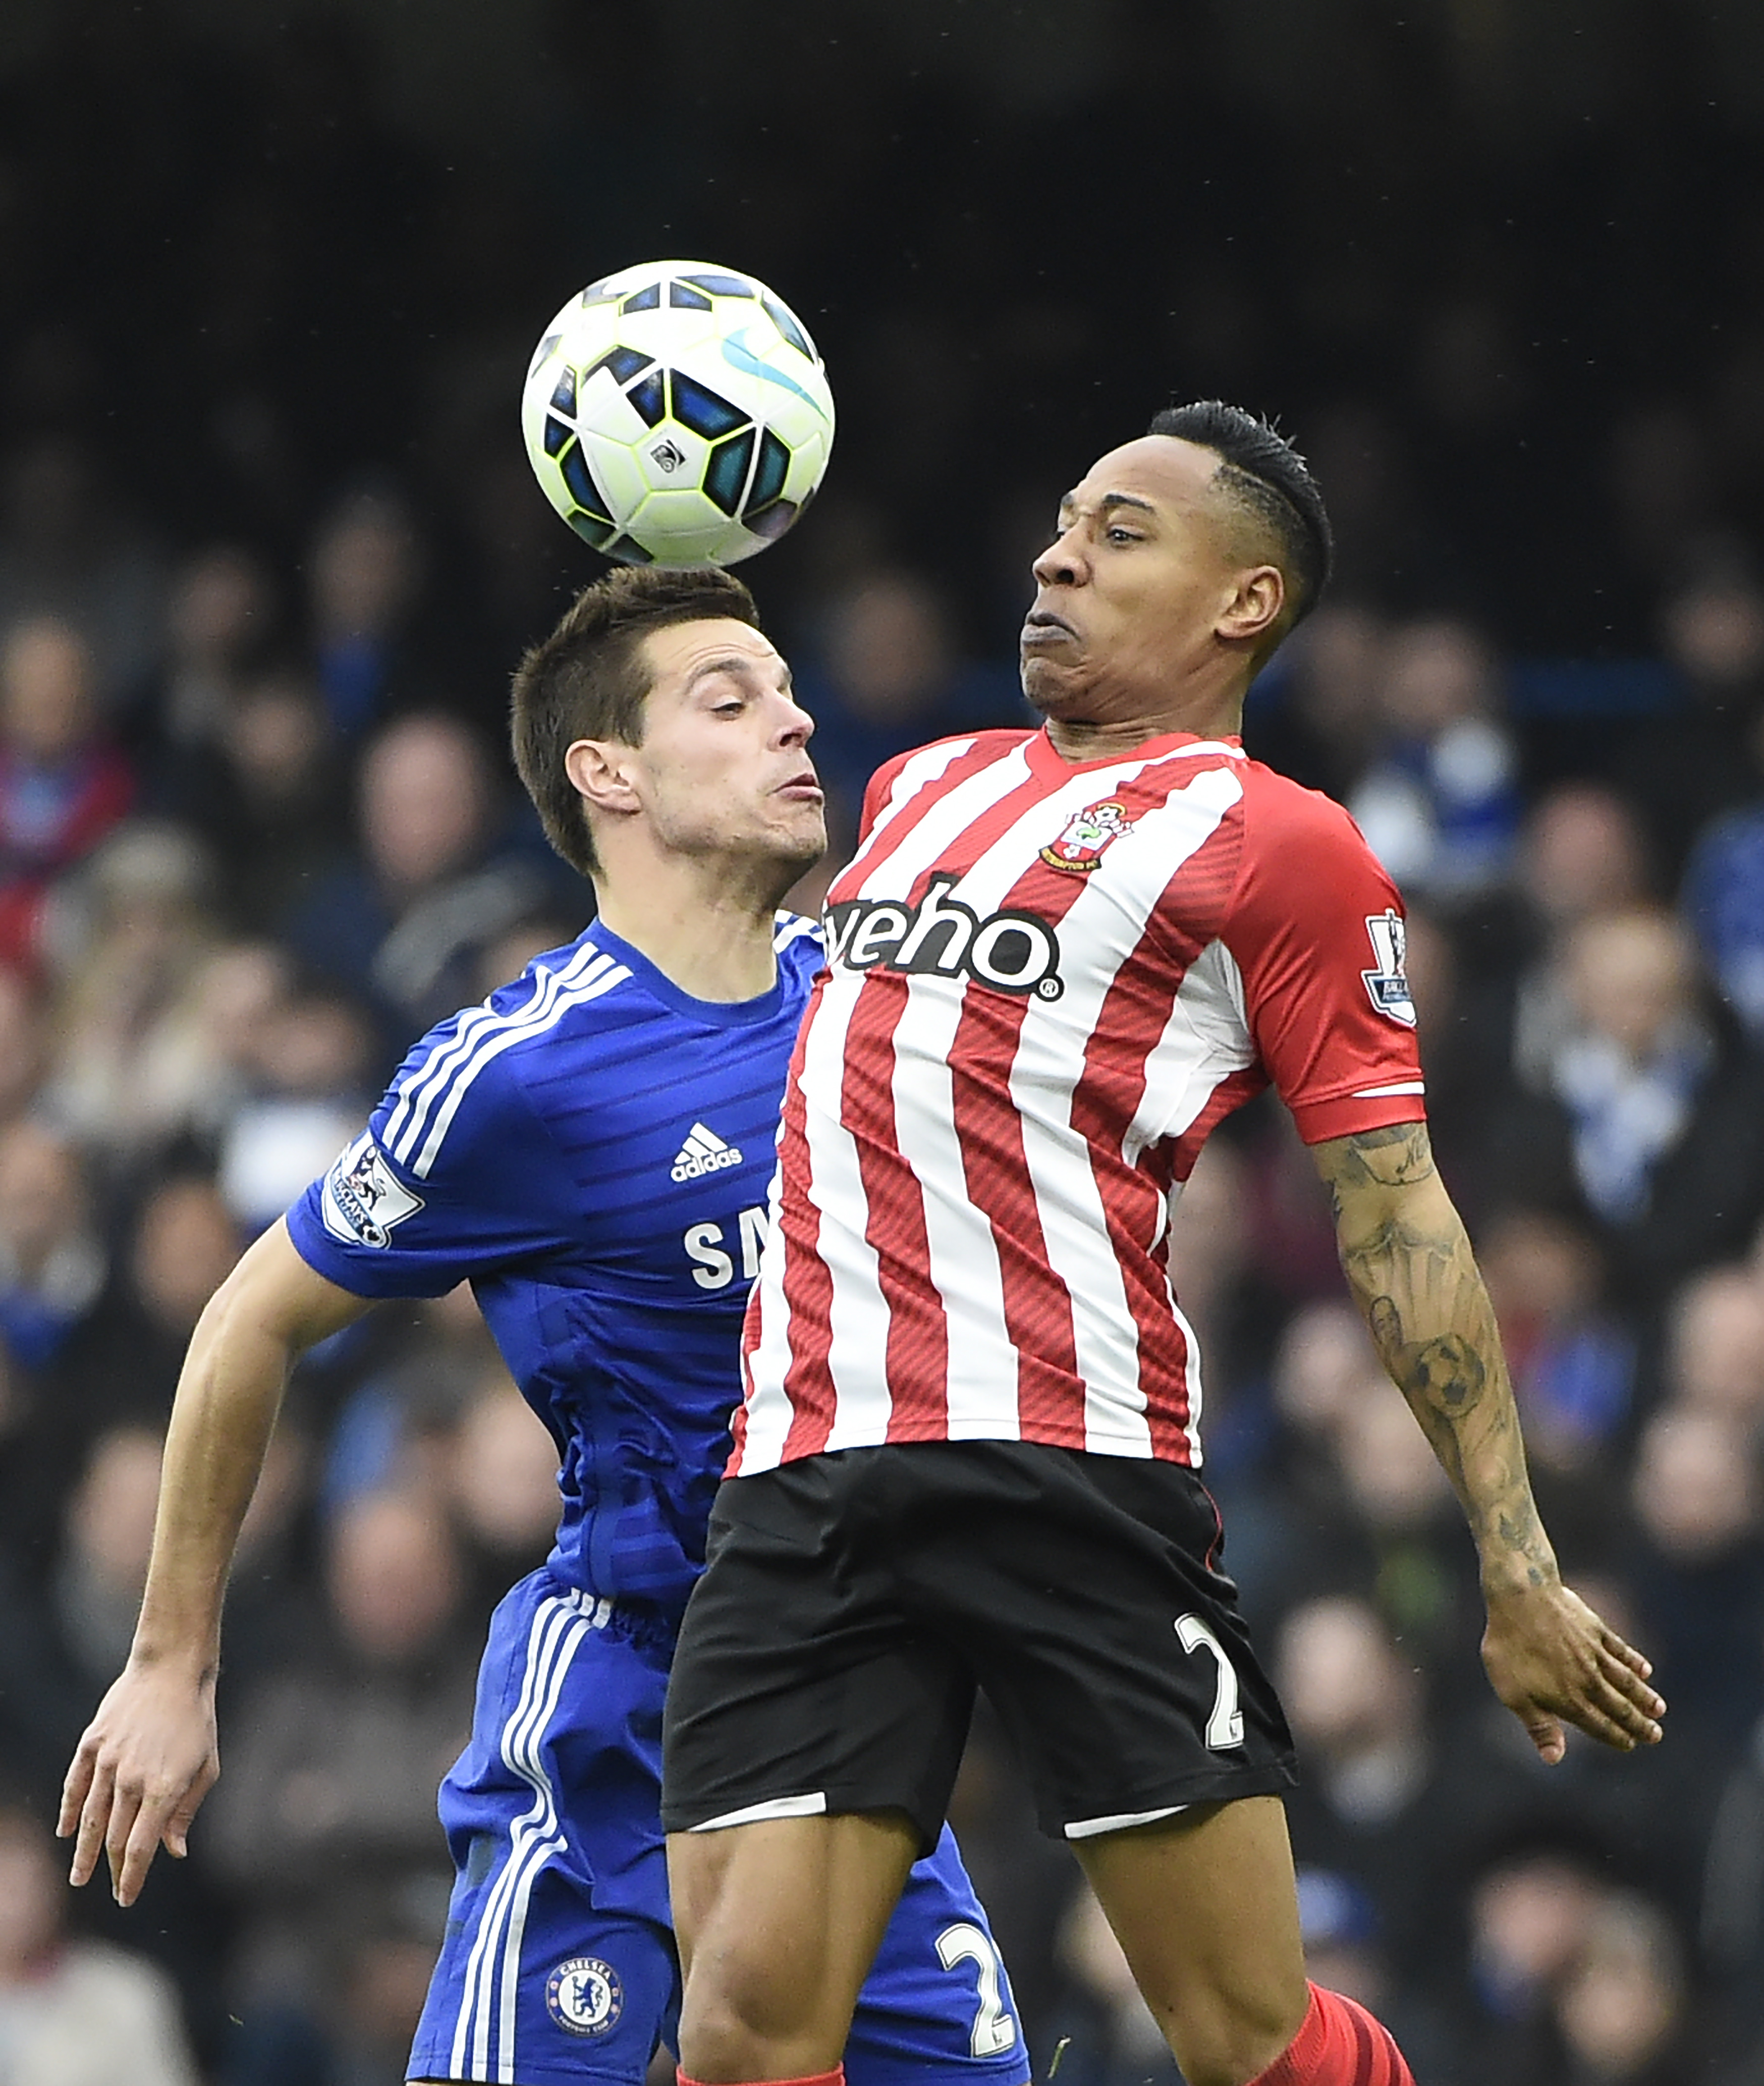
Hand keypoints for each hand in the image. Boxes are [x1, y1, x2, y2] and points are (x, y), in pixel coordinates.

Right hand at [56, 1661, 218, 1904]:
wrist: (172, 1669)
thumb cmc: (197, 1719)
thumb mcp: (207, 1766)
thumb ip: (186, 1811)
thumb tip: (175, 1852)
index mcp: (164, 1788)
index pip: (142, 1848)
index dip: (133, 1878)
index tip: (127, 1899)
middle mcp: (132, 1780)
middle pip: (117, 1838)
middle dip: (115, 1869)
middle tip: (113, 1889)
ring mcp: (108, 1762)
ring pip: (92, 1818)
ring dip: (85, 1851)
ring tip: (79, 1877)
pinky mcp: (91, 1744)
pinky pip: (75, 1786)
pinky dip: (69, 1812)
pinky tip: (66, 1832)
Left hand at [1481, 1581, 1664, 1762]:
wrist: (1521, 1597)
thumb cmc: (1510, 1647)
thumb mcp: (1513, 1694)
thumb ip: (1538, 1726)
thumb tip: (1554, 1759)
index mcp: (1568, 1698)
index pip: (1598, 1724)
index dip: (1615, 1736)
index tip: (1630, 1745)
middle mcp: (1587, 1679)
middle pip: (1618, 1706)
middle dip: (1638, 1723)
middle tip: (1656, 1736)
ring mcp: (1593, 1652)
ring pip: (1625, 1680)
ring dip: (1643, 1696)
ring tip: (1660, 1709)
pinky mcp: (1595, 1629)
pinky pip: (1620, 1650)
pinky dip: (1634, 1661)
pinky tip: (1645, 1670)